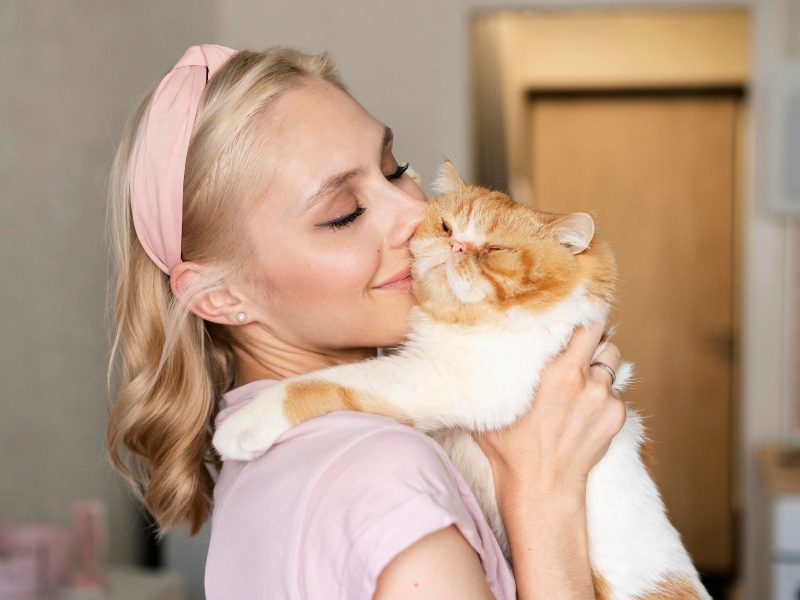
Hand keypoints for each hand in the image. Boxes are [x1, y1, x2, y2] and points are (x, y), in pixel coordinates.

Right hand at [473, 321, 625, 503]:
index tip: (572, 312)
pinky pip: (615, 392)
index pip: (584, 324)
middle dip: (593, 337)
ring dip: (599, 367)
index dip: (580, 316)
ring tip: (580, 381)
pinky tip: (582, 411)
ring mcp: (605, 398)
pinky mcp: (617, 416)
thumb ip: (497, 373)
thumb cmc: (510, 448)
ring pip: (611, 365)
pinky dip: (602, 395)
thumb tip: (476, 349)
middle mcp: (585, 379)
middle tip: (577, 344)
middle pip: (604, 336)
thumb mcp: (495, 404)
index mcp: (556, 370)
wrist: (541, 487)